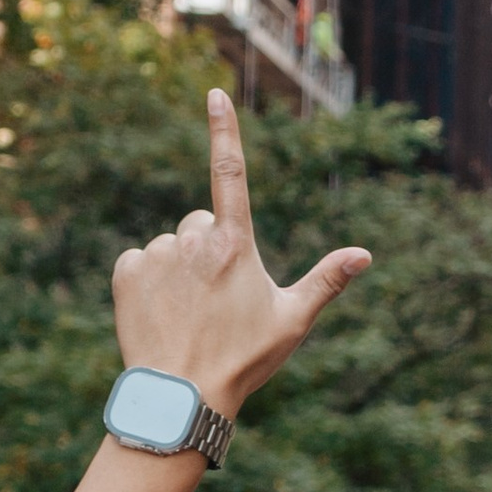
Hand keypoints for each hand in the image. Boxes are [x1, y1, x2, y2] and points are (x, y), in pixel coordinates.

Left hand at [111, 91, 371, 420]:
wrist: (181, 396)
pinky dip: (147, 280)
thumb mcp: (292, 320)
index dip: (224, 131)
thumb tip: (365, 254)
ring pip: (171, 245)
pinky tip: (159, 313)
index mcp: (235, 244)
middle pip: (202, 223)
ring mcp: (156, 255)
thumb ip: (326, 280)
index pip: (230, 173)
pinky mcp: (126, 273)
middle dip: (209, 248)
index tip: (214, 96)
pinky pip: (138, 261)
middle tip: (217, 298)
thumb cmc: (243, 359)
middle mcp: (193, 240)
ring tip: (187, 313)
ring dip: (178, 267)